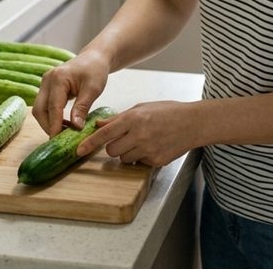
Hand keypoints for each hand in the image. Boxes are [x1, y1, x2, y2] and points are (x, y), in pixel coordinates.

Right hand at [32, 51, 110, 136]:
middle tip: (62, 140)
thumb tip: (75, 127)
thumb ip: (82, 107)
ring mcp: (45, 84)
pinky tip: (64, 124)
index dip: (54, 125)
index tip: (58, 140)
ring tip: (65, 133)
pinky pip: (44, 106)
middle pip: (39, 110)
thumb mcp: (93, 89)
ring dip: (49, 123)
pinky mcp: (47, 88)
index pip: (53, 107)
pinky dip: (51, 117)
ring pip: (39, 109)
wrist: (94, 58)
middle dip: (48, 126)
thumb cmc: (95, 70)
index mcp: (58, 78)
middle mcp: (47, 80)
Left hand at [76, 100, 196, 167]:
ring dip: (126, 152)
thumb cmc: (168, 112)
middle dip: (112, 147)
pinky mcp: (156, 161)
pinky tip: (152, 146)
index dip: (90, 143)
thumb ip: (119, 118)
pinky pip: (138, 163)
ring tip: (141, 141)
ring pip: (124, 158)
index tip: (79, 150)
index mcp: (133, 119)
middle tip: (124, 139)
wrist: (193, 123)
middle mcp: (139, 135)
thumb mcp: (141, 108)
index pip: (105, 134)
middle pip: (111, 150)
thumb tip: (100, 124)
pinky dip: (140, 157)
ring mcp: (148, 150)